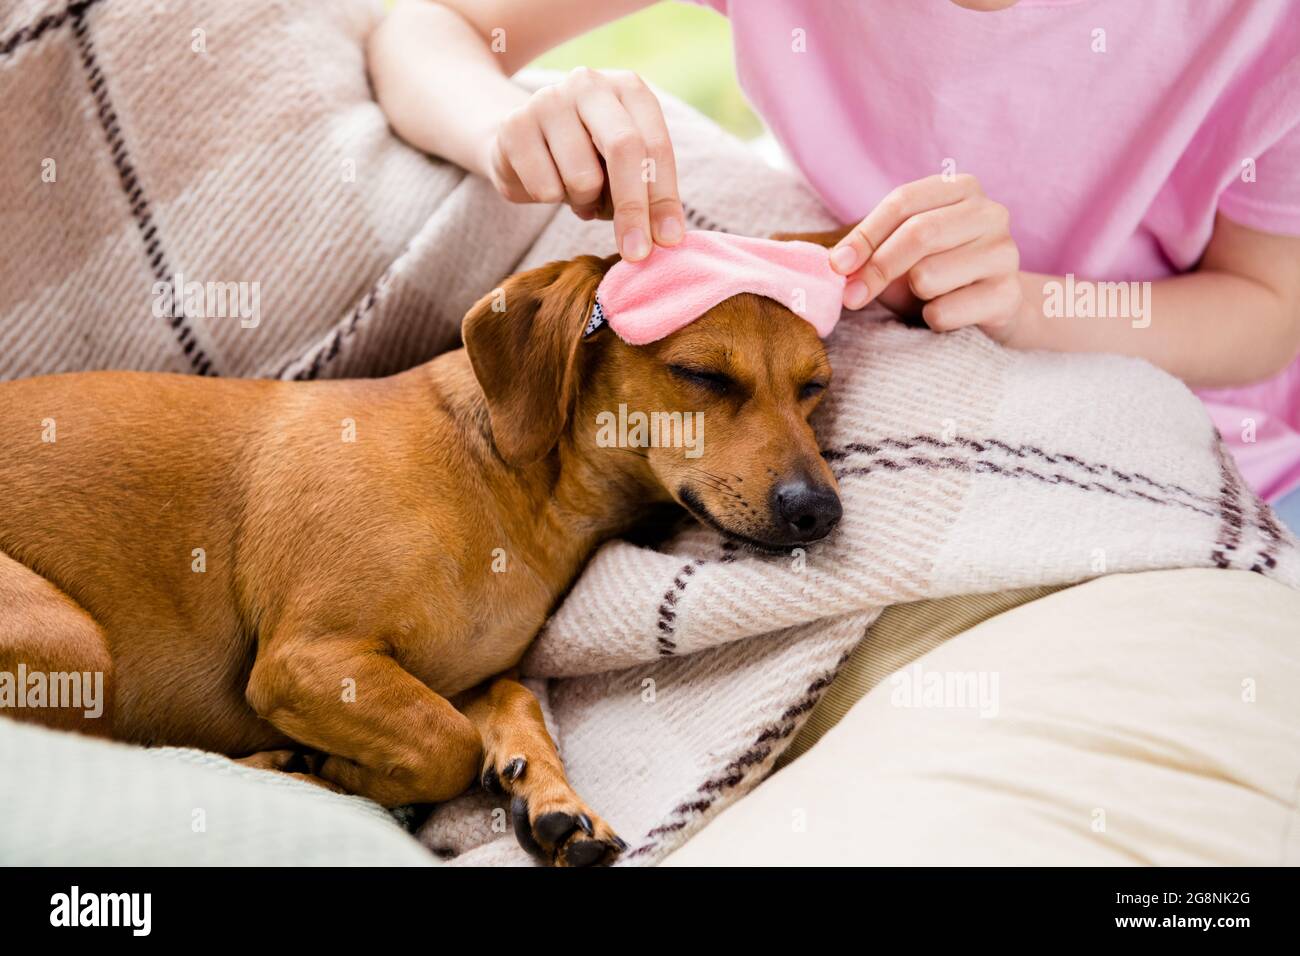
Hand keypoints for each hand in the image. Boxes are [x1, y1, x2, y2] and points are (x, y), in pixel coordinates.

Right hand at [484, 67, 684, 261]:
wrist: (521, 143)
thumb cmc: (586, 158)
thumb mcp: (624, 167)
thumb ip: (648, 192)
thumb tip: (668, 238)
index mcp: (629, 90)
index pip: (656, 145)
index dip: (664, 197)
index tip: (668, 240)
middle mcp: (590, 85)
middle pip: (624, 149)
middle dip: (633, 209)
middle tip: (636, 253)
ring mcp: (548, 101)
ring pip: (582, 177)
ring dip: (584, 201)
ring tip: (577, 191)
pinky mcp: (514, 126)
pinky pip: (545, 189)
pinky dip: (551, 199)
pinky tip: (547, 182)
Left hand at [830, 174, 1025, 341]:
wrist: (992, 306)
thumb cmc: (938, 271)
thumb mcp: (903, 252)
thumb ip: (871, 250)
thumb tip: (836, 264)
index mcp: (962, 188)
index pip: (902, 202)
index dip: (865, 235)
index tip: (837, 265)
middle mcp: (990, 213)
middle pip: (918, 234)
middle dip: (877, 268)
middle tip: (851, 296)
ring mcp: (1004, 252)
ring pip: (928, 276)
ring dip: (911, 295)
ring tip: (926, 297)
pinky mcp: (1007, 295)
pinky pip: (944, 312)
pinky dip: (931, 319)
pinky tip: (947, 313)